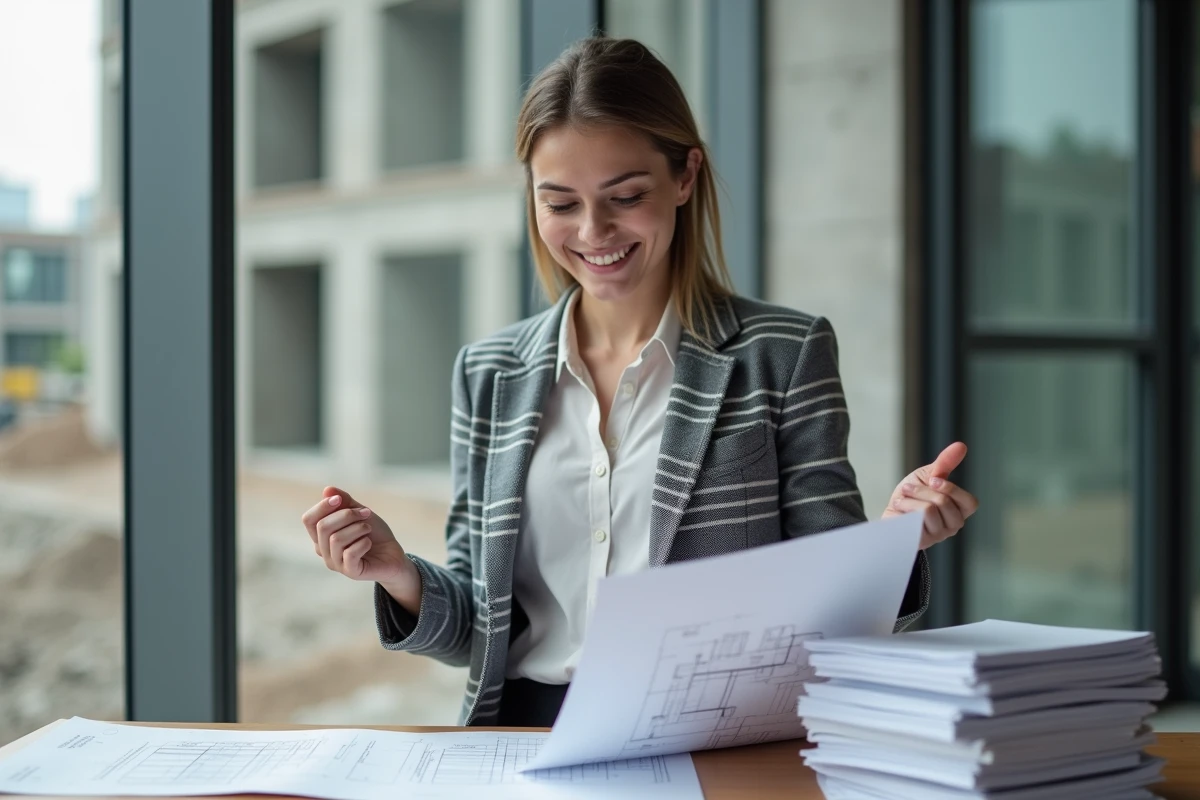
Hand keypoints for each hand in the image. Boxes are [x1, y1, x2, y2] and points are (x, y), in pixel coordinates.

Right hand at [300, 487, 417, 594]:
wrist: (393, 554)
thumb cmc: (374, 533)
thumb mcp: (360, 512)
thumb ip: (344, 502)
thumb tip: (327, 490)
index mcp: (321, 536)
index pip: (309, 519)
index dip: (322, 506)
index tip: (340, 499)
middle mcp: (324, 551)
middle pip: (323, 527)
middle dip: (346, 515)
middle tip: (365, 513)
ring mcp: (335, 563)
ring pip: (336, 539)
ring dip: (358, 528)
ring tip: (368, 528)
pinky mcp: (350, 572)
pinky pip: (350, 553)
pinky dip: (363, 542)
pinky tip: (369, 543)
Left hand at [882, 442, 978, 549]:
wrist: (890, 512)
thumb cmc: (912, 496)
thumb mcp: (928, 476)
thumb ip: (945, 463)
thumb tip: (961, 445)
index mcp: (960, 510)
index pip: (970, 503)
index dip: (951, 489)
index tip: (933, 480)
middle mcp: (953, 525)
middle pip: (944, 502)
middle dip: (922, 490)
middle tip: (907, 488)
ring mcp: (938, 535)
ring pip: (929, 510)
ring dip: (910, 499)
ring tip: (902, 500)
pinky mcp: (921, 541)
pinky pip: (916, 520)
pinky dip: (904, 508)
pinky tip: (899, 509)